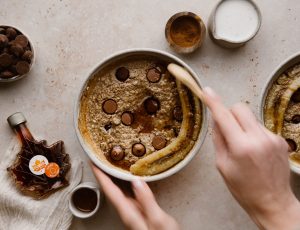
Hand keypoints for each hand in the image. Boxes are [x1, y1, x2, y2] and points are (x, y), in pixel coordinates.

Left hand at [91, 164, 178, 229]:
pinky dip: (124, 182)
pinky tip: (128, 178)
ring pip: (118, 191)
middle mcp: (127, 212)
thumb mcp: (158, 219)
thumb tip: (137, 181)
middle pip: (111, 190)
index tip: (94, 162)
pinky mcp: (140, 211)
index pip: (110, 190)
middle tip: (100, 158)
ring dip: (112, 177)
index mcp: (128, 213)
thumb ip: (147, 200)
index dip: (100, 175)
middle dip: (104, 174)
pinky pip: (127, 193)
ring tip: (110, 164)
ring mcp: (133, 212)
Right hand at [203, 87, 299, 229]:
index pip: (223, 116)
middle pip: (240, 108)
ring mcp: (272, 138)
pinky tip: (255, 150)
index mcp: (241, 147)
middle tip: (227, 128)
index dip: (213, 102)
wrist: (272, 202)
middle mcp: (259, 138)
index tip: (206, 91)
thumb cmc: (244, 188)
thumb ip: (219, 139)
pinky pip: (260, 126)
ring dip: (242, 124)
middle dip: (230, 113)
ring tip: (243, 145)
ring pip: (250, 117)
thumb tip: (216, 119)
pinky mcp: (279, 140)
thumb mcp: (222, 165)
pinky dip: (253, 133)